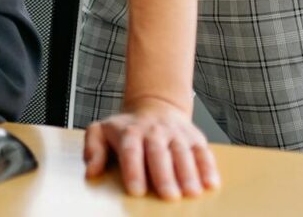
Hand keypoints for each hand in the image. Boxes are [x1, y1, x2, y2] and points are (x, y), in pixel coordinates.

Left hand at [83, 97, 220, 198]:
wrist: (154, 106)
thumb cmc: (126, 128)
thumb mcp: (102, 131)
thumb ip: (93, 149)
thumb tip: (91, 171)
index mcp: (130, 131)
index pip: (131, 150)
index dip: (133, 170)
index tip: (136, 190)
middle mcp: (154, 131)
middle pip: (158, 152)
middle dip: (164, 175)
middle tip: (168, 196)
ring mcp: (176, 133)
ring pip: (182, 152)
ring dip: (188, 173)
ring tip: (191, 193)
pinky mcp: (194, 137)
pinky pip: (203, 151)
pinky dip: (208, 167)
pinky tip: (211, 183)